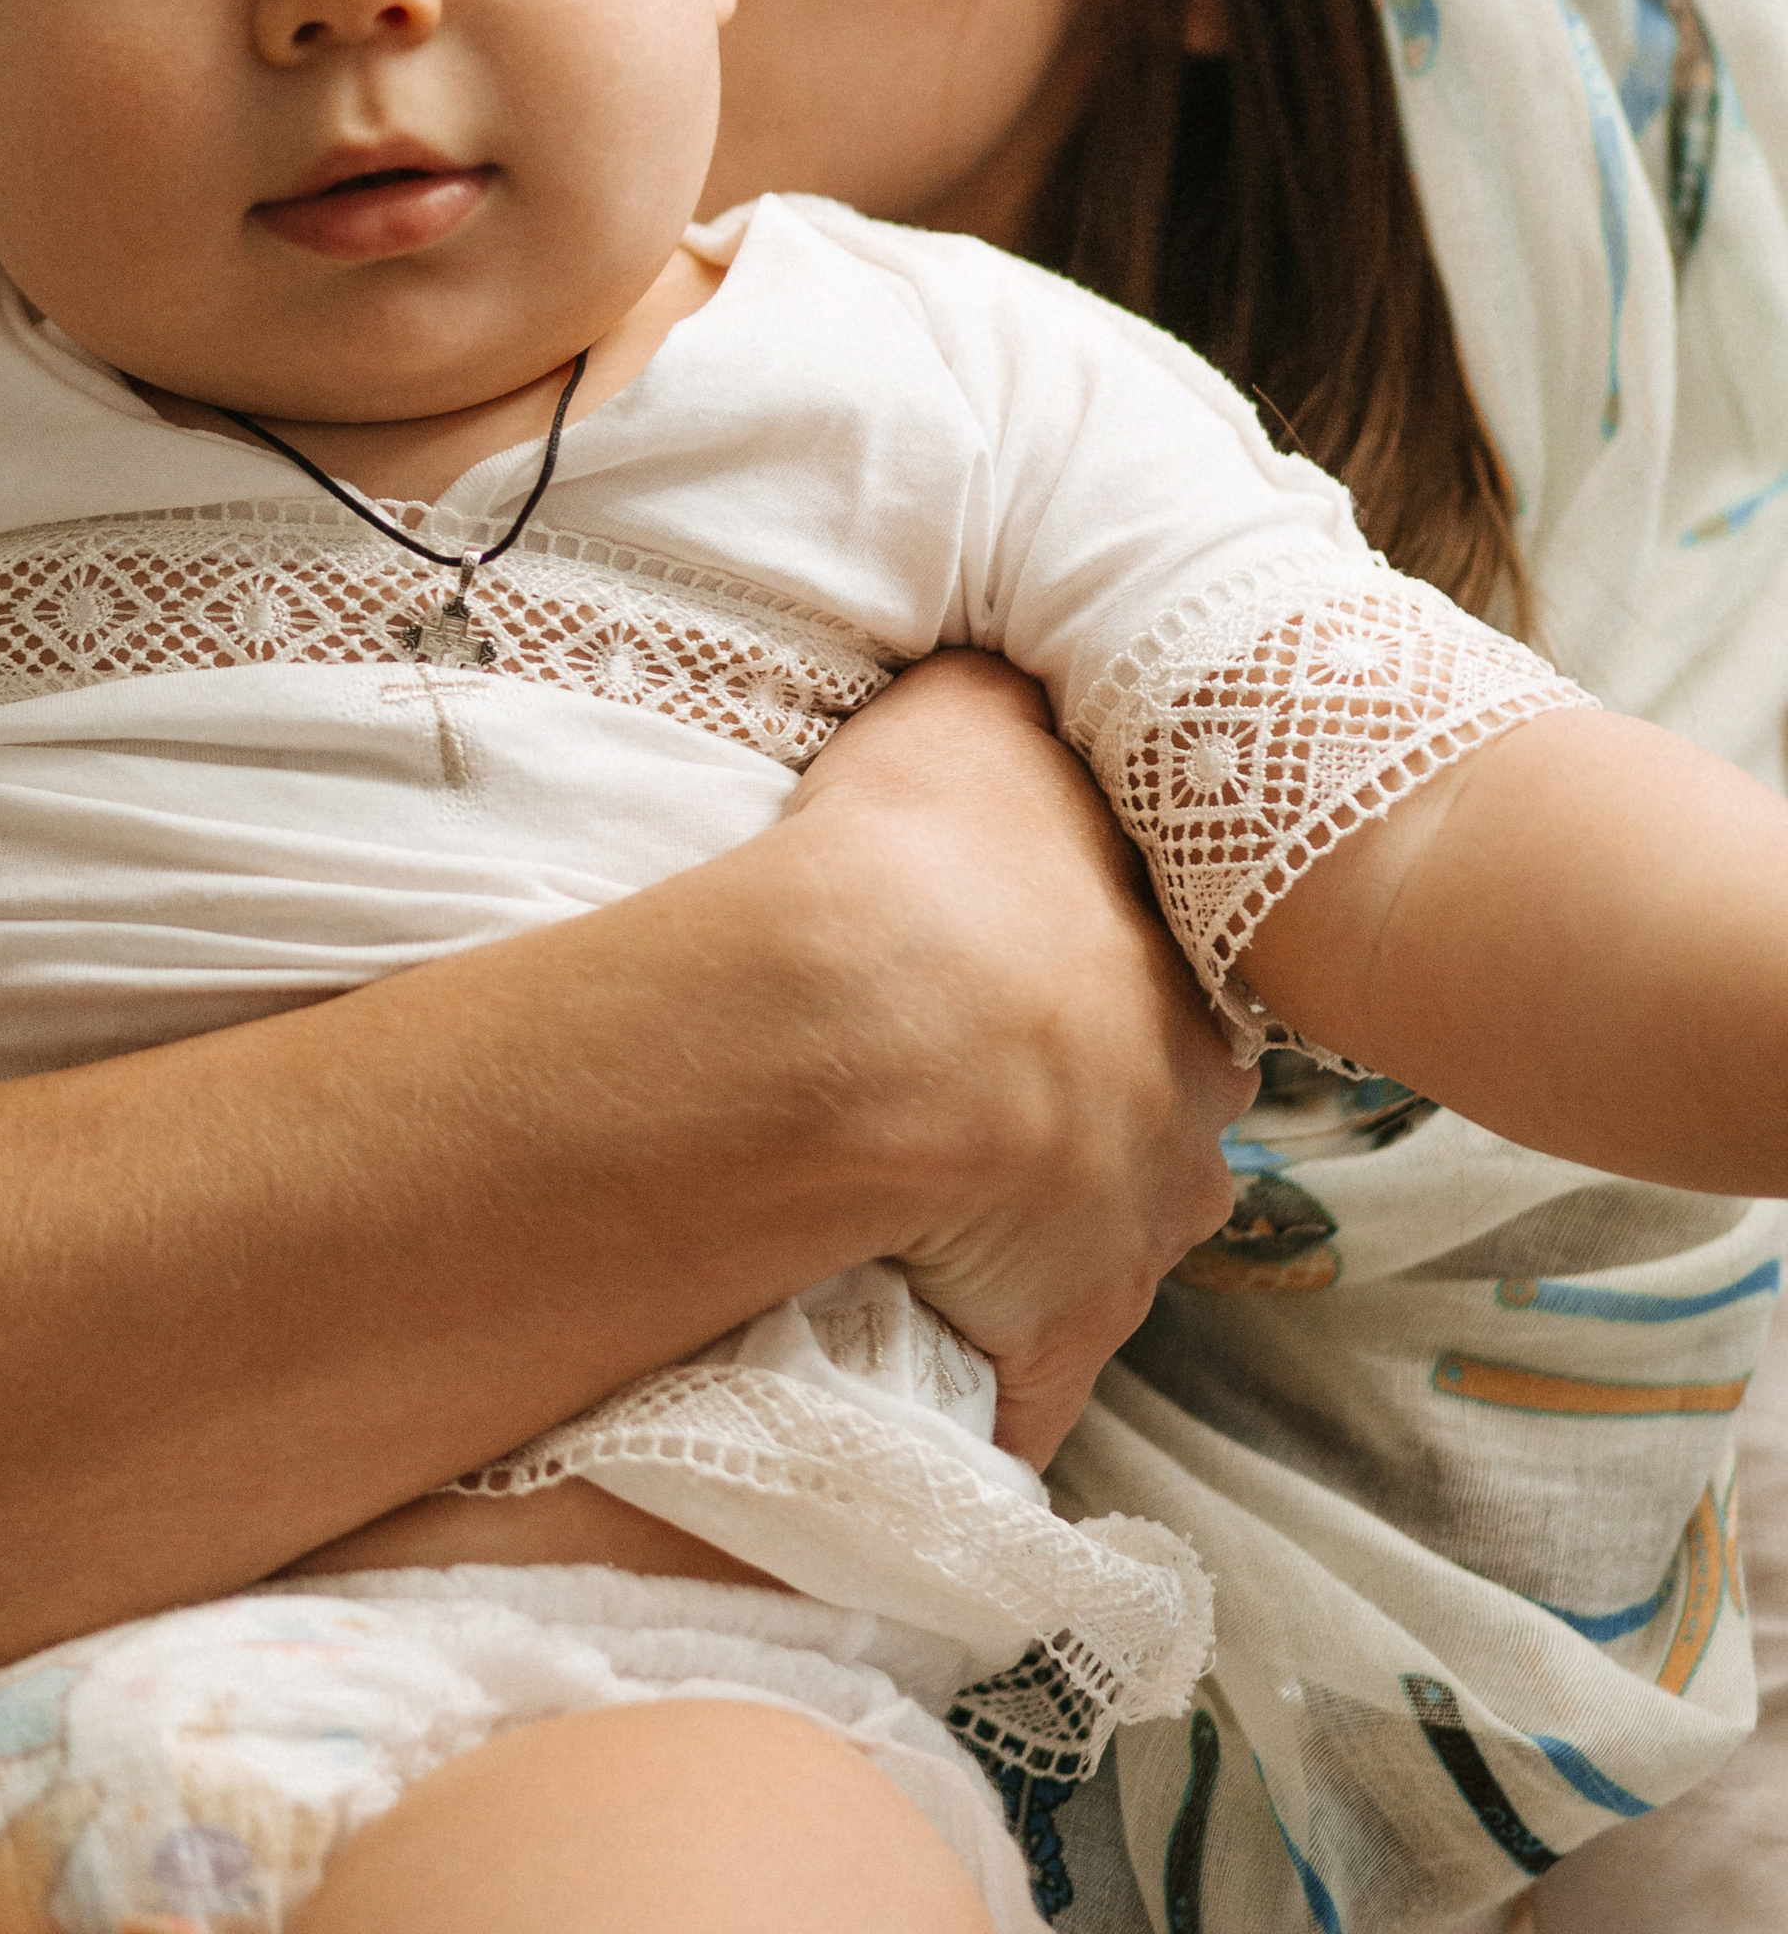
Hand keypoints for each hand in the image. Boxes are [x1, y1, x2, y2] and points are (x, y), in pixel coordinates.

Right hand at [784, 654, 1248, 1459]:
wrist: (887, 1021)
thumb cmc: (934, 852)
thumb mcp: (977, 717)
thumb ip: (1011, 712)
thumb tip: (1013, 684)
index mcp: (1187, 999)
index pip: (1168, 1013)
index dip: (1099, 1005)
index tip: (1031, 1002)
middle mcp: (1183, 1138)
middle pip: (1144, 1146)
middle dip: (1083, 1138)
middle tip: (971, 1112)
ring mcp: (1119, 1264)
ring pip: (1084, 1265)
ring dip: (1020, 1258)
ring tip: (911, 1223)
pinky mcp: (1041, 1365)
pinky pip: (1010, 1390)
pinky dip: (969, 1381)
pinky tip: (907, 1361)